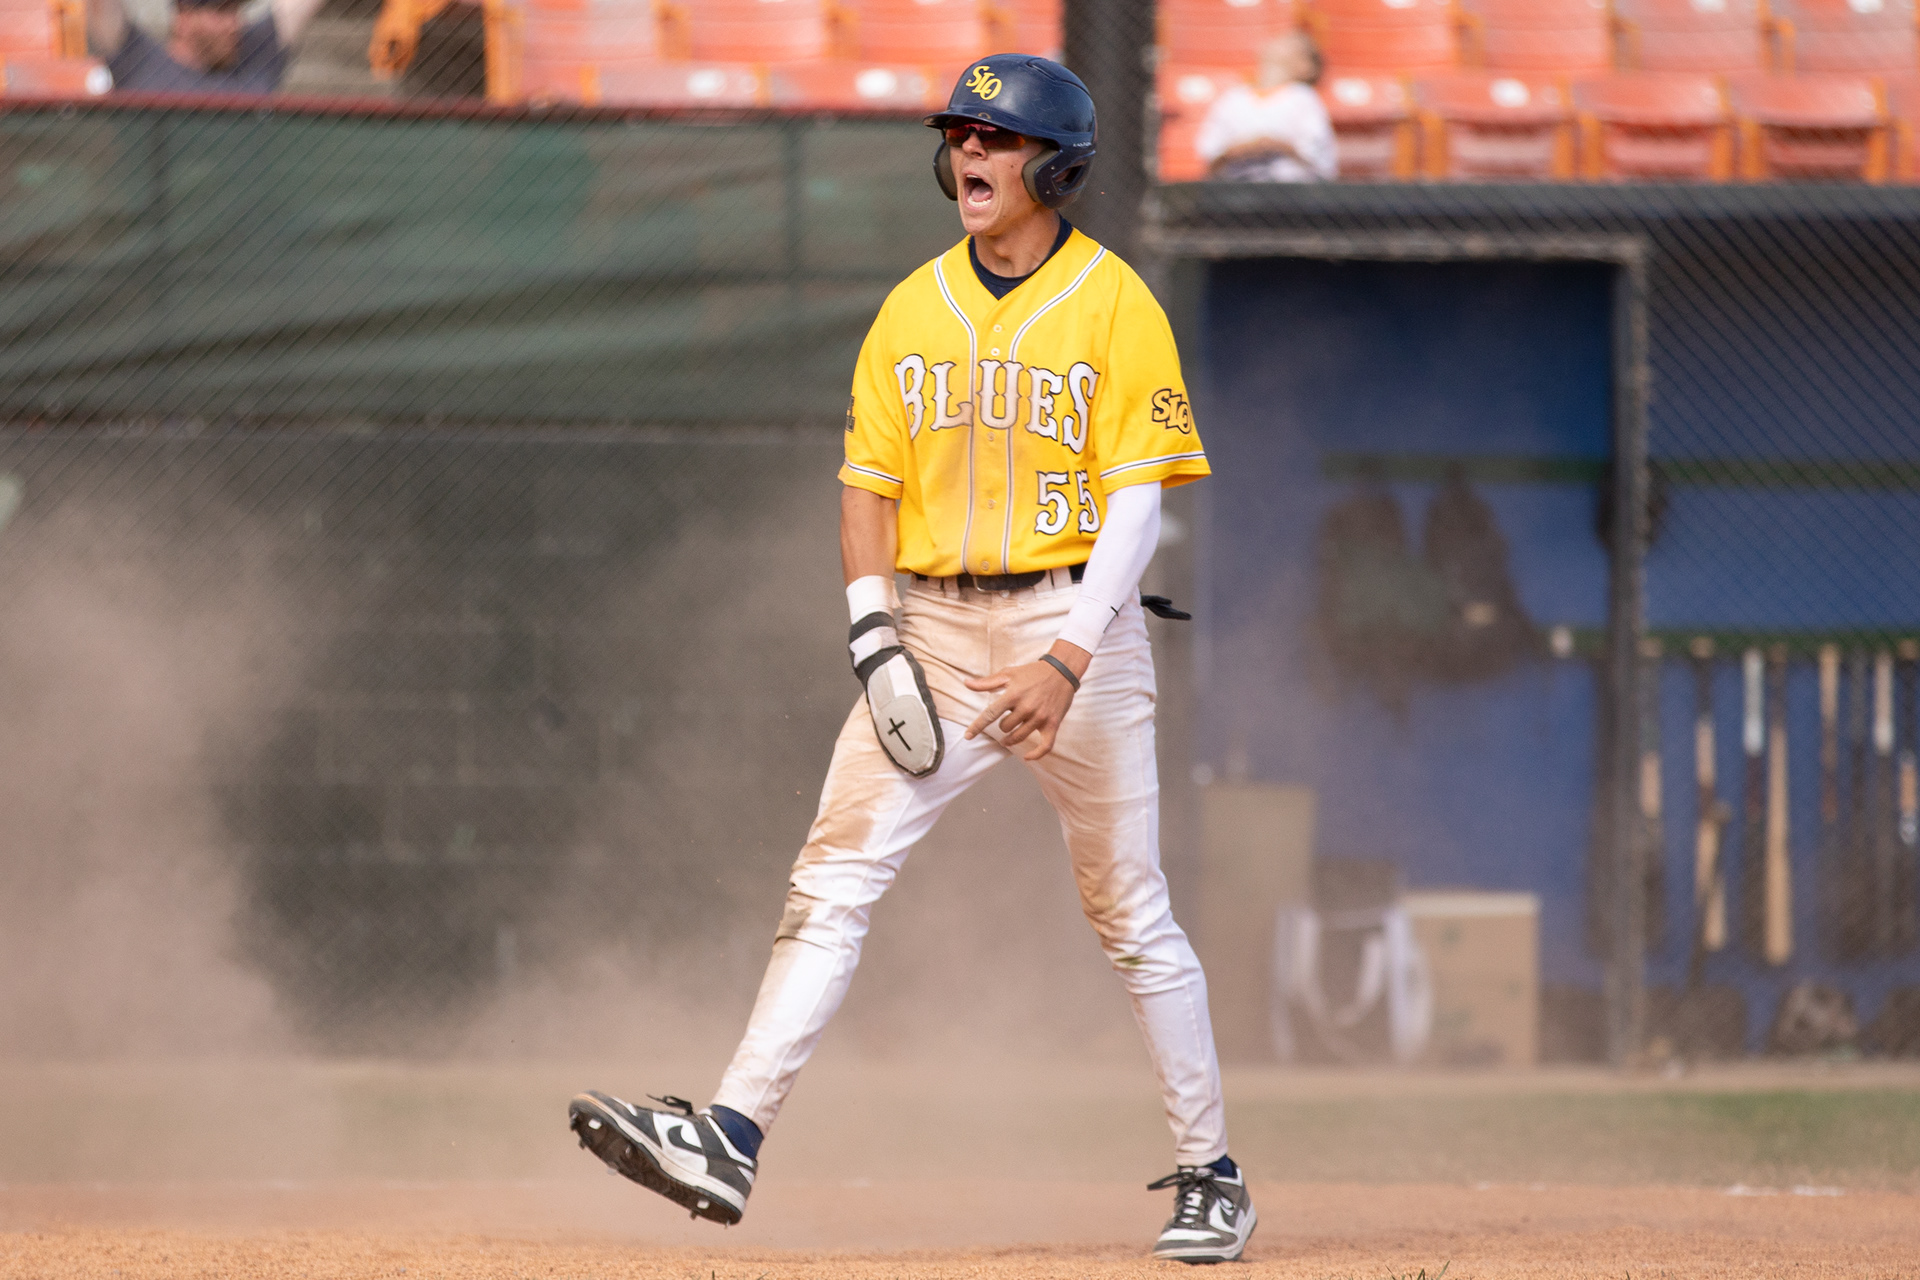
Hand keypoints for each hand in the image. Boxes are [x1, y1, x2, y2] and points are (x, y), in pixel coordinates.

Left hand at [963, 641, 1090, 760]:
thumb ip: (987, 682)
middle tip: (1007, 719)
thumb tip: (966, 684)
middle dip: (1002, 726)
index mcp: (1013, 694)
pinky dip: (1036, 754)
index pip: (990, 714)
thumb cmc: (1032, 672)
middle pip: (1005, 727)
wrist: (1062, 671)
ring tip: (1007, 738)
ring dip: (1010, 739)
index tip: (968, 736)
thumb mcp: (1009, 673)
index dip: (977, 726)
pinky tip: (1027, 757)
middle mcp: (1027, 707)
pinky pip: (1045, 746)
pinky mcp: (1053, 724)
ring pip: (1019, 737)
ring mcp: (1040, 717)